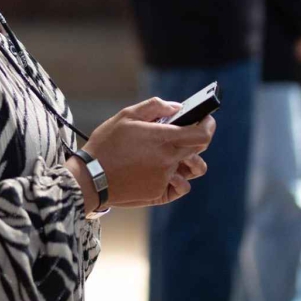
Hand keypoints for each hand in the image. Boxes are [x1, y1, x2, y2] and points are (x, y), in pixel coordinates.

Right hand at [82, 98, 214, 207]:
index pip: (202, 134)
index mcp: (164, 138)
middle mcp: (169, 159)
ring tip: (173, 157)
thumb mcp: (126, 115)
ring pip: (193, 171)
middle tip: (183, 135)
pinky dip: (174, 179)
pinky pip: (178, 187)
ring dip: (189, 163)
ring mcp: (165, 178)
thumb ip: (155, 106)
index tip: (206, 119)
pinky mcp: (159, 193)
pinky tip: (161, 173)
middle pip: (199, 151)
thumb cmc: (107, 143)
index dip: (209, 125)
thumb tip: (176, 107)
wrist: (91, 177)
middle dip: (196, 141)